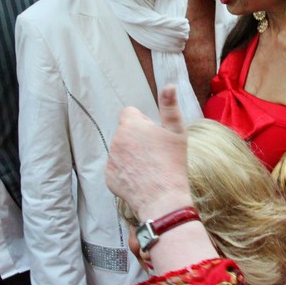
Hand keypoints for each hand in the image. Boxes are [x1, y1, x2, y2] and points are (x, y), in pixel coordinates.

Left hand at [106, 86, 192, 220]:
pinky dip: (126, 172)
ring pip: (121, 150)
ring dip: (131, 155)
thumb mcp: (177, 132)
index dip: (143, 122)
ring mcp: (110, 160)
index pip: (129, 113)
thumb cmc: (172, 163)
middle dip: (137, 139)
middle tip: (155, 153)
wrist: (163, 199)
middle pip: (126, 132)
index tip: (154, 135)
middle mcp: (116, 140)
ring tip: (150, 167)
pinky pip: (117, 168)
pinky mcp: (108, 177)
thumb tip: (168, 85)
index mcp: (131, 125)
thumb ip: (170, 106)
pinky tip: (141, 179)